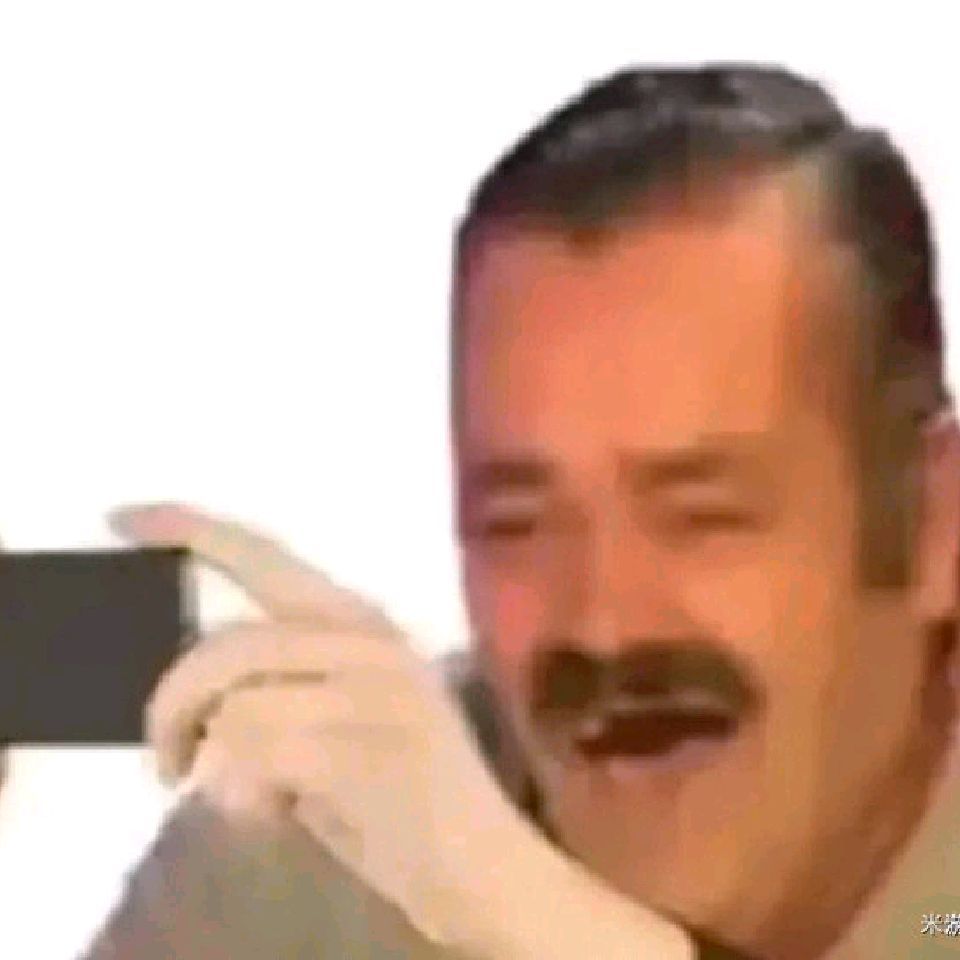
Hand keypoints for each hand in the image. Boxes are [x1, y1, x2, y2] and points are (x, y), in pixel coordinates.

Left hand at [110, 503, 696, 959]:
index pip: (266, 557)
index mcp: (364, 624)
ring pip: (236, 703)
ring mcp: (375, 692)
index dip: (193, 530)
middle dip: (171, 705)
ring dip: (213, 764)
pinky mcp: (367, 750)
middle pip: (227, 645)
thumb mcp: (344, 717)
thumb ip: (286, 683)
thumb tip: (196, 688)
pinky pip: (255, 756)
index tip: (123, 516)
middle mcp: (371, 642)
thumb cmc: (404, 795)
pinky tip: (276, 815)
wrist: (485, 865)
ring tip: (241, 797)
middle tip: (164, 762)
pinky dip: (241, 797)